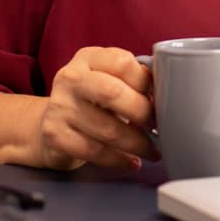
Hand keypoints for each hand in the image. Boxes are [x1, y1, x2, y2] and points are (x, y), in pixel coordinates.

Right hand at [34, 46, 158, 171]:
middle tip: (158, 127)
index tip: (161, 98)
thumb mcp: (107, 78)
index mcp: (88, 58)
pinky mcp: (54, 135)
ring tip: (152, 151)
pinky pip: (93, 151)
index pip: (122, 63)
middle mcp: (70, 78)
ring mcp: (60, 106)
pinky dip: (118, 160)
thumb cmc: (91, 99)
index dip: (146, 83)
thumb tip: (168, 94)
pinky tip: (132, 162)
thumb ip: (132, 80)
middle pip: (112, 94)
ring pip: (106, 129)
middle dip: (142, 113)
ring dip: (136, 144)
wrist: (51, 122)